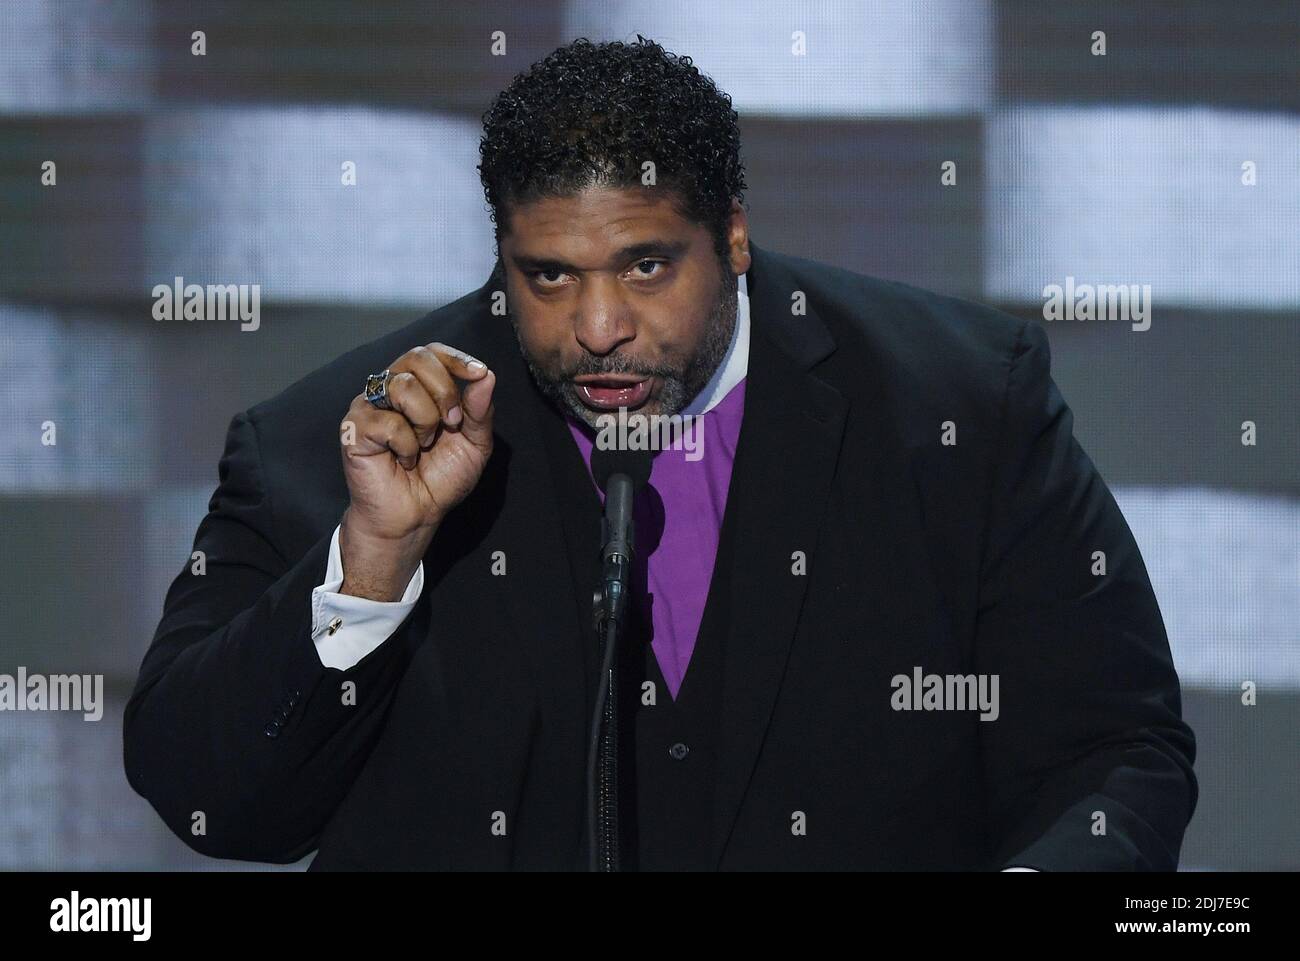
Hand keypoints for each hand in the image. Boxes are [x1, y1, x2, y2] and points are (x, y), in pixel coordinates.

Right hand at [337, 343, 494, 599]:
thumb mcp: (474, 445)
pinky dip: (406, 445)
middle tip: (452, 423)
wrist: (415, 516)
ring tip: (423, 446)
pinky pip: (388, 422)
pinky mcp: (354, 428)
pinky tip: (404, 460)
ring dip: (426, 420)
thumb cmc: (440, 479)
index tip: (479, 374)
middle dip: (445, 390)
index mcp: (418, 387)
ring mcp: (369, 406)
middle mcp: (390, 389)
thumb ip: (480, 411)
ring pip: (403, 385)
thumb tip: (487, 377)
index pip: (431, 352)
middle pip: (417, 358)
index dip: (456, 358)